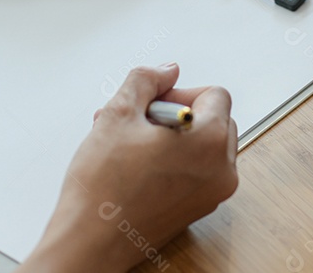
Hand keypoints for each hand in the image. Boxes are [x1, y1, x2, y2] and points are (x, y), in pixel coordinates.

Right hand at [19, 64, 238, 272]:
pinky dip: (174, 162)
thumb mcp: (118, 113)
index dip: (179, 92)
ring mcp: (212, 194)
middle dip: (176, 113)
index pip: (214, 94)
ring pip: (203, 146)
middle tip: (138, 122)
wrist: (90, 241)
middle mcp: (221, 170)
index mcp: (210, 141)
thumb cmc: (102, 188)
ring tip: (130, 144)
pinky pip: (196, 172)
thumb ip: (147, 80)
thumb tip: (167, 71)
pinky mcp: (198, 209)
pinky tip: (137, 165)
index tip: (152, 104)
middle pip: (213, 119)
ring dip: (171, 137)